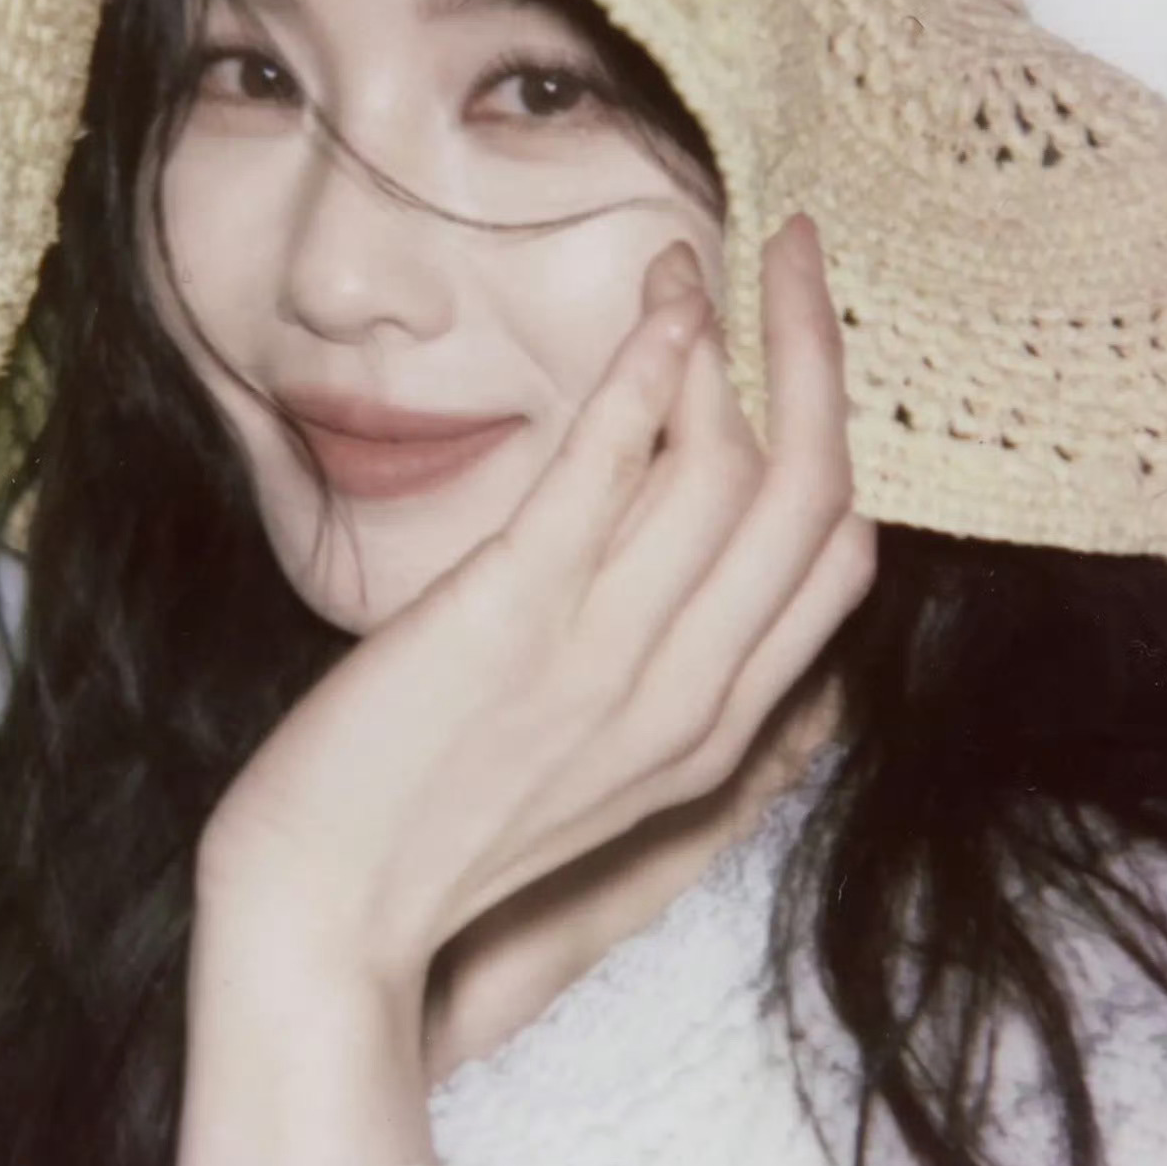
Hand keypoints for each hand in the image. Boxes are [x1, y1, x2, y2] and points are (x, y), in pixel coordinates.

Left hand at [194, 212, 877, 998]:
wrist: (326, 918)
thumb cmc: (442, 832)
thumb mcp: (601, 781)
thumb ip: (677, 693)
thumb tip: (724, 605)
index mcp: (717, 735)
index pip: (840, 564)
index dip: (839, 435)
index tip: (808, 344)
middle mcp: (687, 696)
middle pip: (815, 498)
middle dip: (817, 351)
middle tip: (790, 246)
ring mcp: (605, 659)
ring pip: (728, 472)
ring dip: (722, 337)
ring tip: (685, 262)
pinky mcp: (509, 619)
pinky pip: (609, 476)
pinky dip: (646, 380)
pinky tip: (658, 313)